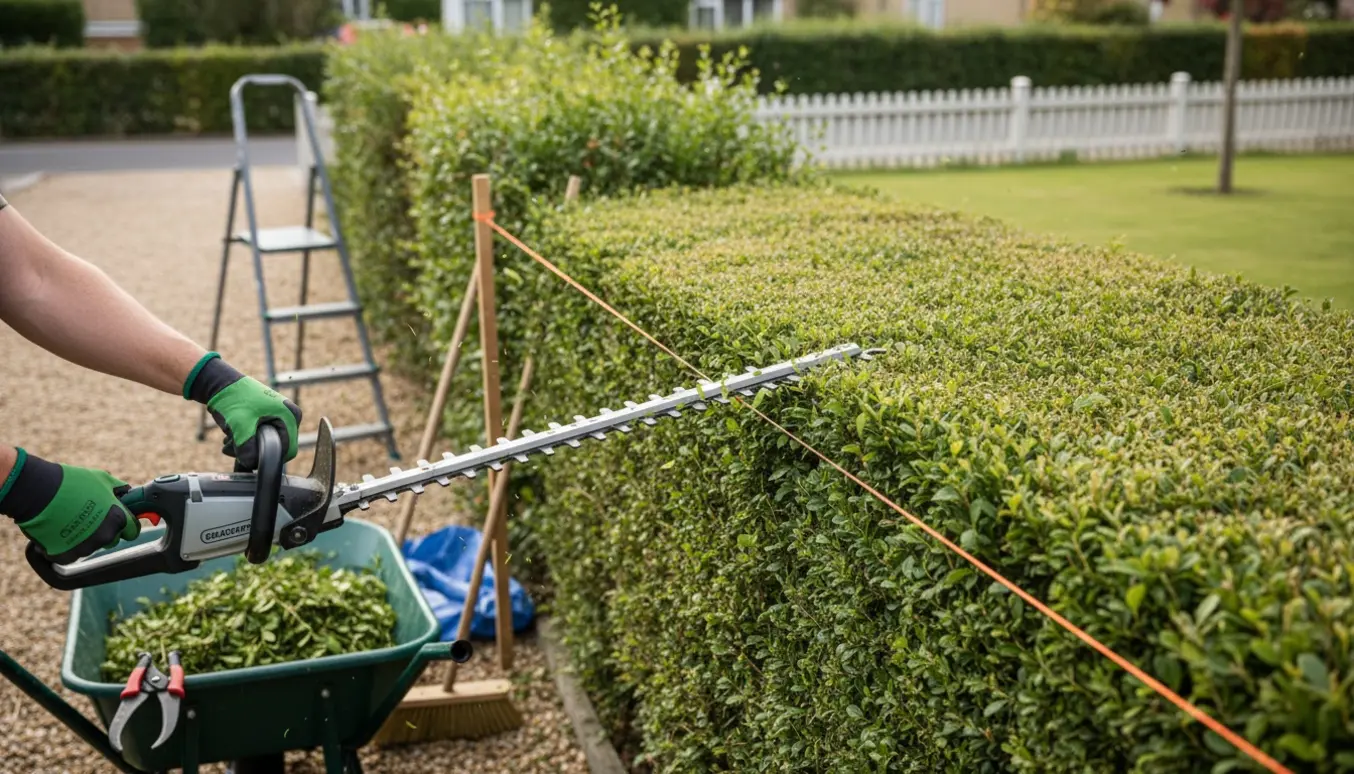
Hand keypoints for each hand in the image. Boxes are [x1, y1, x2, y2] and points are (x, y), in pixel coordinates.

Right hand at [0, 450, 139, 564]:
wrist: (37, 492)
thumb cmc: (70, 483)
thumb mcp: (102, 479)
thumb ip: (119, 490)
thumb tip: (128, 494)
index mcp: (117, 518)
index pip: (132, 530)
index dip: (125, 524)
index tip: (117, 520)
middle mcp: (104, 536)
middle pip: (112, 540)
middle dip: (104, 531)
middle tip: (88, 517)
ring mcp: (85, 548)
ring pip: (91, 547)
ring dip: (84, 538)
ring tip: (69, 520)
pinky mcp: (66, 556)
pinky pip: (71, 553)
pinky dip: (65, 545)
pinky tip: (58, 530)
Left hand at [184, 353, 301, 469]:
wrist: (219, 383)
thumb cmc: (233, 399)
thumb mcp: (239, 426)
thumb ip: (247, 449)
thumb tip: (251, 464)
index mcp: (290, 416)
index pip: (288, 450)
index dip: (269, 457)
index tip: (248, 456)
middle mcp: (288, 416)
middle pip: (276, 449)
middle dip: (254, 452)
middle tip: (234, 447)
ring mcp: (278, 417)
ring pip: (266, 445)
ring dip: (246, 448)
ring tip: (229, 440)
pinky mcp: (267, 419)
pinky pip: (260, 439)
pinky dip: (245, 441)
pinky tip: (231, 436)